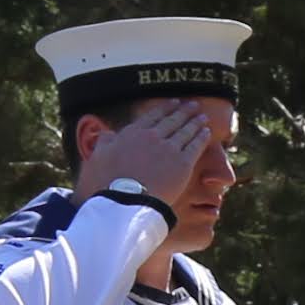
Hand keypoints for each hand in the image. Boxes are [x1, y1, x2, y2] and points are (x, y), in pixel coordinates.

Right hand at [79, 97, 232, 217]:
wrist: (126, 202)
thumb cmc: (107, 183)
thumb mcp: (98, 158)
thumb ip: (104, 143)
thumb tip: (107, 134)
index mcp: (132, 133)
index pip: (152, 116)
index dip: (165, 108)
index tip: (173, 102)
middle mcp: (152, 137)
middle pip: (172, 120)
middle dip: (183, 111)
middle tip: (193, 105)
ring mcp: (169, 149)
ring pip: (186, 131)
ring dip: (195, 122)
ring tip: (202, 117)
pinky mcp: (183, 164)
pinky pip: (195, 146)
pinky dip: (201, 138)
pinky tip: (207, 133)